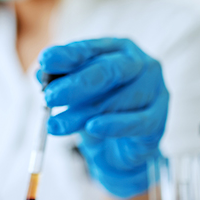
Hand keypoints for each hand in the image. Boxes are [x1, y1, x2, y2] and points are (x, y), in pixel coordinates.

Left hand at [37, 38, 168, 198]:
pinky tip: (92, 128)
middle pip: (108, 70)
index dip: (67, 55)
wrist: (118, 150)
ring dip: (82, 113)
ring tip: (55, 126)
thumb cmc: (96, 112)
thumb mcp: (74, 97)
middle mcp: (140, 64)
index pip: (90, 48)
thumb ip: (60, 83)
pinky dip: (113, 125)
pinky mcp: (159, 118)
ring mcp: (155, 90)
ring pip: (117, 100)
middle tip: (49, 97)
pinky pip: (137, 122)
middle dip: (76, 84)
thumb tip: (40, 74)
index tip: (44, 61)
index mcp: (117, 49)